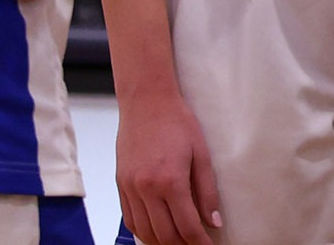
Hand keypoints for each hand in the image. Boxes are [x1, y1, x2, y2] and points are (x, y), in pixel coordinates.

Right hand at [116, 94, 223, 244]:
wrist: (147, 102)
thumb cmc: (177, 122)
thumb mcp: (201, 154)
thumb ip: (207, 191)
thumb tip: (214, 221)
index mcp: (170, 181)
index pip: (187, 226)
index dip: (200, 242)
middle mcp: (146, 189)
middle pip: (165, 235)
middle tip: (196, 244)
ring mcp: (130, 188)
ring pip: (145, 232)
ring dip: (162, 242)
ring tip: (178, 242)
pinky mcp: (120, 184)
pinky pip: (129, 219)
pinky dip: (143, 232)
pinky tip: (156, 232)